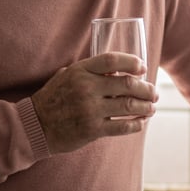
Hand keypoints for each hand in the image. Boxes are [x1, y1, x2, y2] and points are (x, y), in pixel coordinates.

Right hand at [31, 52, 157, 153]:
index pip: (112, 60)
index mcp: (80, 71)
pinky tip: (141, 122)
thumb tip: (117, 68)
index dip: (132, 62)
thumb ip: (89, 71)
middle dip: (147, 88)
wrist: (35, 125)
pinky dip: (136, 124)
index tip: (143, 67)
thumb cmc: (53, 98)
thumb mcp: (67, 76)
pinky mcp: (92, 130)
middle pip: (127, 84)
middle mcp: (86, 88)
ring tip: (152, 108)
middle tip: (154, 92)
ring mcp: (90, 110)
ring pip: (129, 106)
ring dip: (146, 107)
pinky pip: (122, 126)